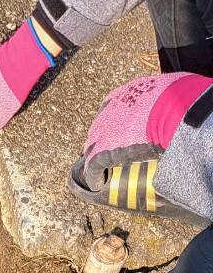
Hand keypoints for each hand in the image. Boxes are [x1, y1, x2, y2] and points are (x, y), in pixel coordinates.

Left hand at [79, 73, 212, 187]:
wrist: (174, 110)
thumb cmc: (179, 98)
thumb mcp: (169, 89)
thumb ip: (163, 97)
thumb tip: (176, 103)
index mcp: (128, 91)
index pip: (113, 105)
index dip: (112, 120)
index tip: (115, 129)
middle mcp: (111, 107)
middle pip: (99, 126)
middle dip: (100, 139)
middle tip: (105, 152)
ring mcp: (104, 128)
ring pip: (92, 146)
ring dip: (95, 158)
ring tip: (100, 169)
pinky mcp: (102, 150)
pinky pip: (93, 166)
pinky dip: (94, 176)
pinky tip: (97, 183)